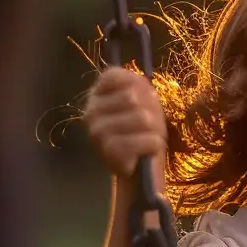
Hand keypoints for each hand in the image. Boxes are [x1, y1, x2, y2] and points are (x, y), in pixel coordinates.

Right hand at [85, 64, 167, 179]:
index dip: (137, 86)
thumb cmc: (141, 131)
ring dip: (155, 129)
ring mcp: (97, 132)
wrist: (138, 171)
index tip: (140, 101)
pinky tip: (147, 151)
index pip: (115, 75)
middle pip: (132, 96)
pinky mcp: (110, 152)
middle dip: (150, 111)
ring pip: (142, 118)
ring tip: (147, 138)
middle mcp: (91, 111)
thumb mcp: (143, 102)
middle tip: (148, 126)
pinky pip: (147, 140)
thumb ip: (140, 87)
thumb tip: (142, 87)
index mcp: (96, 95)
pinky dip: (155, 145)